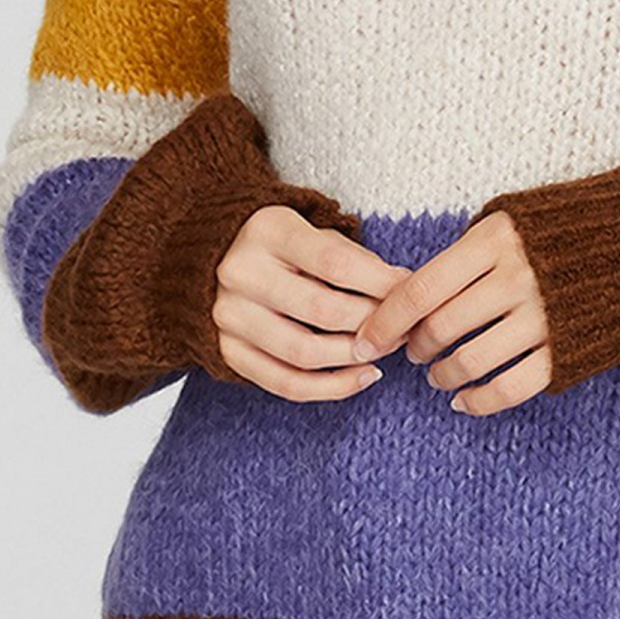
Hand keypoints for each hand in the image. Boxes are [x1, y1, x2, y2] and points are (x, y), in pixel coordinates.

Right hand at [214, 203, 414, 401]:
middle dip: (372, 324)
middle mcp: (241, 273)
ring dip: (354, 359)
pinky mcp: (225, 351)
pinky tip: (362, 377)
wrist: (208, 255)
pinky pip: (284, 383)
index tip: (411, 293)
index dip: (380, 283)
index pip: (335, 263)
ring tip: (384, 351)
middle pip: (322, 311)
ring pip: (304, 353)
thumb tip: (402, 288)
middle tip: (403, 328)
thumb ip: (352, 256)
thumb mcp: (311, 230)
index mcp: (267, 231)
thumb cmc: (279, 244)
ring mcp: (228, 316)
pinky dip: (330, 388)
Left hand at [346, 209, 551, 417]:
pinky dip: (479, 401)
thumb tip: (410, 296)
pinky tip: (463, 401)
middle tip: (411, 351)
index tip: (366, 340)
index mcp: (495, 239)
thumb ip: (466, 254)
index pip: (420, 289)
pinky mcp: (567, 350)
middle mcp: (517, 277)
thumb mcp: (512, 220)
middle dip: (414, 347)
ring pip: (470, 360)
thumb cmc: (566, 230)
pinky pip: (511, 387)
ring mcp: (545, 316)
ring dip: (442, 375)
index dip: (385, 321)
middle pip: (440, 326)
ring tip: (436, 376)